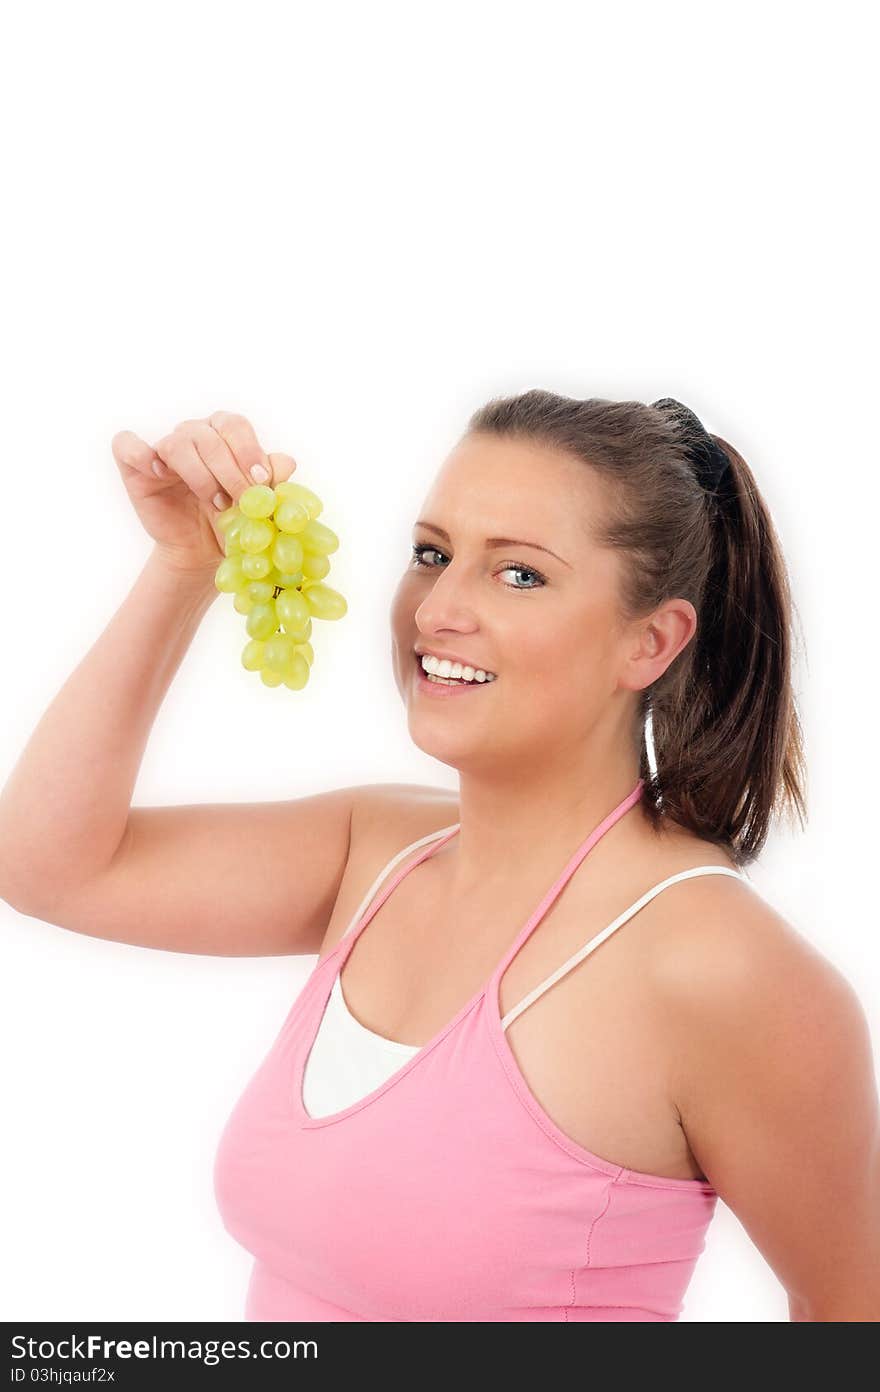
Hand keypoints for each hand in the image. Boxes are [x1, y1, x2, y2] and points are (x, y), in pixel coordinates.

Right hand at [111, 411, 296, 578]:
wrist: (201, 555)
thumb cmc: (231, 525)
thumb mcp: (258, 507)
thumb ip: (274, 482)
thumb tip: (286, 462)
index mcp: (224, 434)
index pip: (235, 425)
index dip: (249, 450)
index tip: (262, 481)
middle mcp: (194, 434)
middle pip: (209, 436)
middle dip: (230, 471)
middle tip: (241, 502)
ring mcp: (163, 449)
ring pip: (179, 443)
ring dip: (201, 475)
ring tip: (215, 503)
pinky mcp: (135, 467)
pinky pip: (127, 445)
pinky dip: (141, 454)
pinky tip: (161, 475)